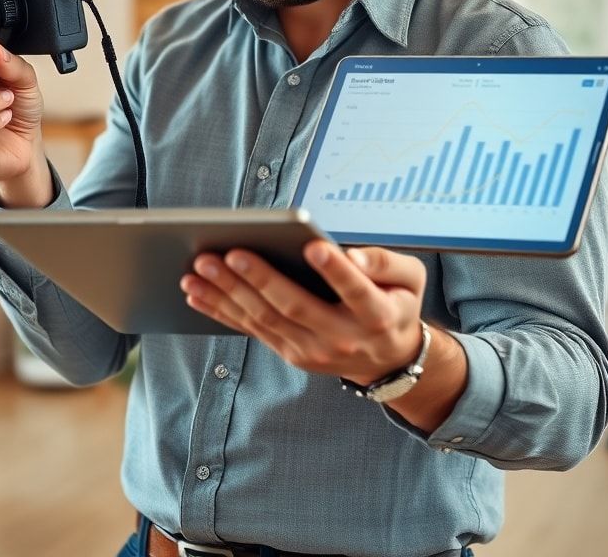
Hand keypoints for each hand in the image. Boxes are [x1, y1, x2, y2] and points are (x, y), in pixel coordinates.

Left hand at [180, 242, 425, 385]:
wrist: (390, 359)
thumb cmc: (396, 303)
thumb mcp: (411, 279)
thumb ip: (386, 263)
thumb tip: (353, 257)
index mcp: (377, 315)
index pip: (356, 291)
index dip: (336, 270)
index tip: (314, 247)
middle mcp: (342, 338)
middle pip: (295, 306)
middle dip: (258, 279)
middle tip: (228, 253)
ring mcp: (312, 351)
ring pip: (264, 320)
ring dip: (227, 293)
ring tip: (198, 269)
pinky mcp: (290, 353)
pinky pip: (252, 330)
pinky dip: (221, 310)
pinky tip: (196, 292)